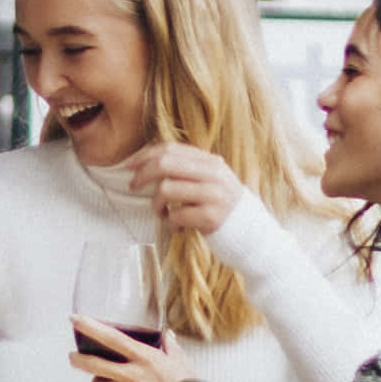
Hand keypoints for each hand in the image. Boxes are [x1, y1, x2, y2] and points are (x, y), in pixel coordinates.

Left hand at [69, 318, 193, 381]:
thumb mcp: (181, 360)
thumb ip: (170, 346)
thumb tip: (166, 335)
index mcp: (143, 358)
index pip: (111, 338)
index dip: (90, 328)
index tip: (75, 320)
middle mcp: (130, 375)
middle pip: (94, 364)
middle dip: (79, 359)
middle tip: (74, 356)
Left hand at [126, 141, 247, 242]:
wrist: (250, 232)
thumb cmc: (219, 205)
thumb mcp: (209, 179)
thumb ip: (186, 167)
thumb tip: (144, 160)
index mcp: (210, 161)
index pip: (171, 149)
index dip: (145, 155)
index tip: (130, 166)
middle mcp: (214, 175)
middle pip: (165, 164)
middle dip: (142, 175)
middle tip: (133, 186)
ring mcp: (214, 195)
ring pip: (166, 189)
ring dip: (156, 204)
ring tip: (163, 213)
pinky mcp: (212, 217)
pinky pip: (175, 215)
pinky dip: (170, 222)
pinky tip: (177, 226)